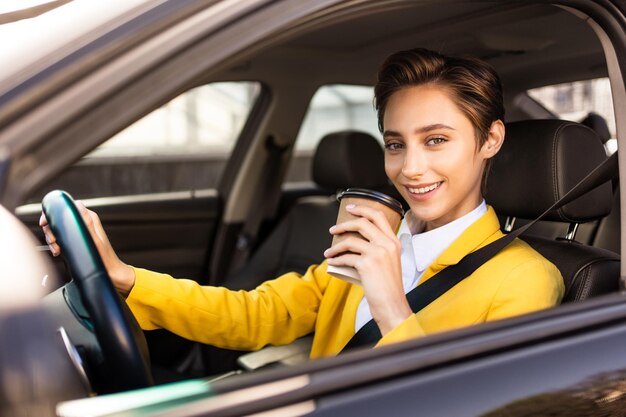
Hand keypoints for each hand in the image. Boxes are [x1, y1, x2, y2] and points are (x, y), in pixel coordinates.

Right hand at [39, 202, 134, 295]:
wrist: (109, 272)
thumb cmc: (104, 259)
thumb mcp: (93, 240)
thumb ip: (86, 222)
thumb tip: (78, 205)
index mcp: (89, 218)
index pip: (67, 206)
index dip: (52, 213)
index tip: (46, 224)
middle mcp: (84, 221)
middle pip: (58, 217)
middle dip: (51, 230)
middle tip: (54, 242)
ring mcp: (79, 230)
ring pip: (57, 228)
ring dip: (53, 239)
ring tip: (57, 250)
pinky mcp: (76, 239)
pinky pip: (61, 237)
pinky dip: (56, 244)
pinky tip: (58, 252)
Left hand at [324, 204, 411, 334]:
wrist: (392, 304)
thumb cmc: (388, 287)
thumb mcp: (389, 262)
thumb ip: (379, 250)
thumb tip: (356, 243)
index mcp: (394, 242)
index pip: (378, 216)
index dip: (362, 208)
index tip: (350, 208)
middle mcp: (387, 244)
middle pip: (362, 223)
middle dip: (344, 224)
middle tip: (333, 229)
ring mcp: (378, 253)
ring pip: (350, 240)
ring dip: (335, 246)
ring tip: (329, 252)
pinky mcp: (367, 264)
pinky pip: (346, 257)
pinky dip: (336, 259)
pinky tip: (331, 262)